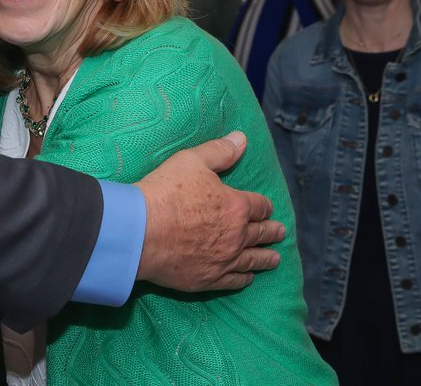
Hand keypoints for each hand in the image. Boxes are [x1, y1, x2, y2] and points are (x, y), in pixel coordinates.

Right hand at [134, 131, 285, 290]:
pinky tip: (248, 278)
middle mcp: (236, 235)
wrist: (140, 232)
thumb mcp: (192, 160)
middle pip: (261, 233)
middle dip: (271, 231)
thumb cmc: (166, 192)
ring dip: (266, 258)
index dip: (265, 206)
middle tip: (280, 233)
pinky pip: (234, 281)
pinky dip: (244, 278)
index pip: (259, 205)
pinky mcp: (208, 279)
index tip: (268, 208)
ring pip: (252, 260)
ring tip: (275, 259)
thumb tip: (242, 139)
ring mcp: (224, 259)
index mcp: (236, 205)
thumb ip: (220, 151)